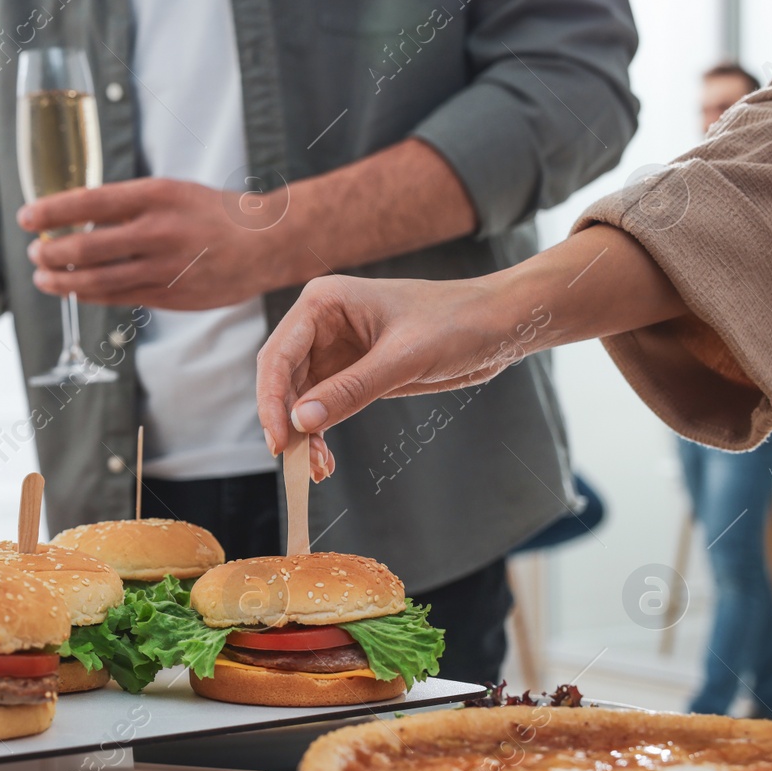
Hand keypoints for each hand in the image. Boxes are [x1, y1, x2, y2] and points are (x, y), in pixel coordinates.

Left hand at [19, 177, 285, 309]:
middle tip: (33, 252)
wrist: (265, 242)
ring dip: (63, 280)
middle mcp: (158, 231)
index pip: (89, 202)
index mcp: (155, 195)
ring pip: (98, 279)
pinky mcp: (170, 296)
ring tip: (43, 277)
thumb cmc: (213, 213)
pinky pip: (118, 297)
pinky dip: (90, 295)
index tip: (26, 217)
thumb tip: (76, 217)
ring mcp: (164, 267)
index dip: (51, 212)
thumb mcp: (171, 192)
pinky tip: (74, 291)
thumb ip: (128, 205)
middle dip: (50, 252)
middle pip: (87, 246)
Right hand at [257, 274, 527, 480]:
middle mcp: (321, 325)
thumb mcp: (404, 359)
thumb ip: (352, 390)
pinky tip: (326, 460)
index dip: (271, 400)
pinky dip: (321, 433)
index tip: (280, 441)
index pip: (278, 355)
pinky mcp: (353, 373)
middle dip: (286, 421)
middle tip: (297, 461)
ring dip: (303, 434)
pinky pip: (323, 407)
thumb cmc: (457, 323)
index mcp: (323, 303)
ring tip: (317, 468)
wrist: (500, 325)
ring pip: (298, 398)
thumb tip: (301, 422)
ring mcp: (335, 350)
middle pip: (281, 379)